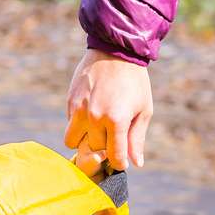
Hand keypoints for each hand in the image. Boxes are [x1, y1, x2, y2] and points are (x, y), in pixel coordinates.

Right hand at [64, 48, 152, 174]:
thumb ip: (137, 139)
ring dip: (84, 140)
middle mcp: (95, 117)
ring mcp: (80, 109)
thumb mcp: (144, 110)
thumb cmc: (134, 82)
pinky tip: (91, 111)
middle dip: (103, 149)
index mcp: (116, 120)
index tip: (121, 160)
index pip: (115, 157)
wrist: (115, 51)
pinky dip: (78, 125)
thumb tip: (136, 163)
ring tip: (96, 128)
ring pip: (73, 142)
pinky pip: (70, 125)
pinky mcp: (70, 102)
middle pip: (94, 151)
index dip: (119, 163)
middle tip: (111, 138)